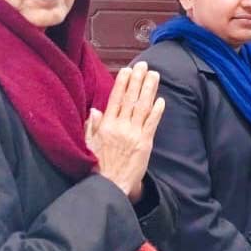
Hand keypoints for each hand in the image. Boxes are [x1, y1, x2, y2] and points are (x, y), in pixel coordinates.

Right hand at [90, 63, 165, 202]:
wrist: (109, 185)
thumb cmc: (97, 165)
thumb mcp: (88, 144)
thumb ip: (92, 126)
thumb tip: (95, 109)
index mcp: (106, 125)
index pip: (115, 99)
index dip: (122, 83)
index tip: (127, 70)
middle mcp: (120, 127)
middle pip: (131, 99)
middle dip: (138, 81)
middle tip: (144, 66)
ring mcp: (133, 134)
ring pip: (143, 107)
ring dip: (149, 90)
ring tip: (154, 75)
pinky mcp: (145, 143)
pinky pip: (152, 124)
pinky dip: (157, 111)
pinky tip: (161, 100)